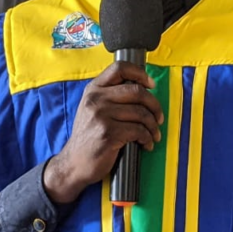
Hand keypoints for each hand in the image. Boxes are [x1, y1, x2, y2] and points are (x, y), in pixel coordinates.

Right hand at [43, 61, 163, 203]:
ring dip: (153, 126)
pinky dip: (147, 138)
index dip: (140, 73)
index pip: (119, 68)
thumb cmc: (89, 136)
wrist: (74, 163)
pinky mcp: (108, 133)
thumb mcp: (92, 108)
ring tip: (154, 135)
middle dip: (155, 105)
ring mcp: (101, 116)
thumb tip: (142, 89)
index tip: (151, 85)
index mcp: (94, 89)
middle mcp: (96, 99)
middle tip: (159, 118)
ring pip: (141, 113)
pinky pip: (139, 131)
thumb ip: (110, 96)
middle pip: (137, 91)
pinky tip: (146, 144)